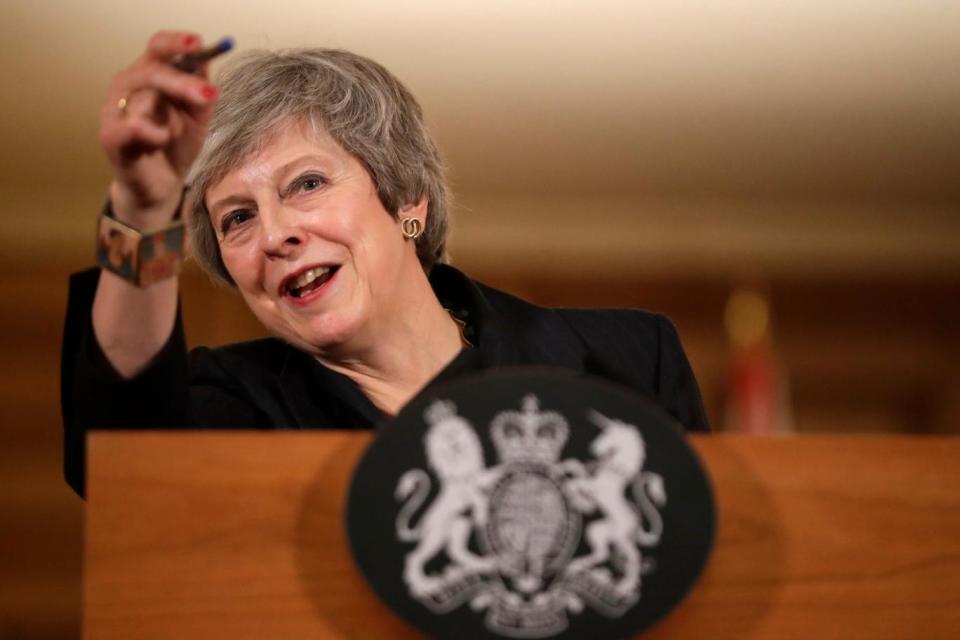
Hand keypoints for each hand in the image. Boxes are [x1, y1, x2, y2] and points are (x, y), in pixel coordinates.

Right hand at [98, 30, 218, 227]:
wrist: (161, 186)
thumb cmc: (176, 146)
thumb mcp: (198, 117)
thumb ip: (202, 92)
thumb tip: (207, 63)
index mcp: (148, 76)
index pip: (158, 48)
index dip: (176, 43)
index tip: (198, 43)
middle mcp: (127, 87)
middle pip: (151, 70)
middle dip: (182, 82)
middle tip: (208, 95)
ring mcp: (114, 110)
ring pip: (141, 95)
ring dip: (172, 108)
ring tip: (185, 122)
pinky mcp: (110, 136)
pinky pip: (132, 126)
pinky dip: (153, 133)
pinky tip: (162, 141)